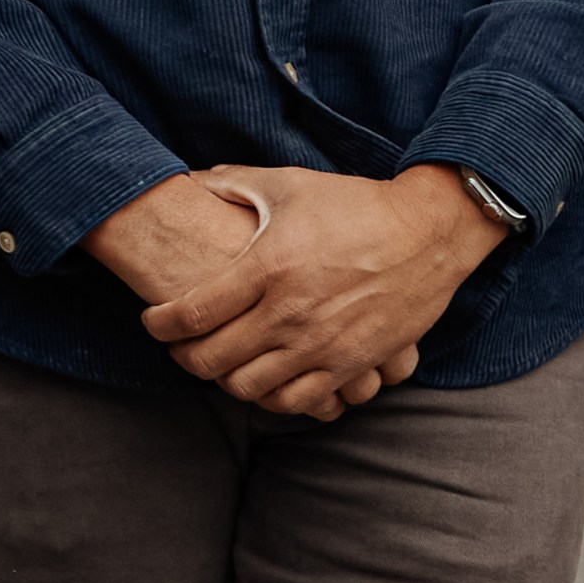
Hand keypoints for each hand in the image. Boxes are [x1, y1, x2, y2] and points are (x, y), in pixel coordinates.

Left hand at [85, 161, 504, 417]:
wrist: (429, 232)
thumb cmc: (356, 205)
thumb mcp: (291, 184)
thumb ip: (235, 183)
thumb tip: (192, 180)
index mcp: (268, 268)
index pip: (191, 313)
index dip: (160, 324)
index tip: (154, 321)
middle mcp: (290, 314)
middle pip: (212, 360)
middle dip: (185, 357)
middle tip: (181, 347)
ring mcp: (322, 345)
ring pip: (250, 390)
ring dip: (226, 381)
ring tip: (223, 363)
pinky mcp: (351, 365)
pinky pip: (297, 402)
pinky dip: (273, 398)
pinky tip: (267, 379)